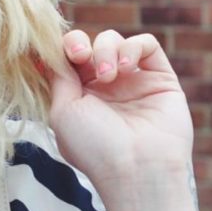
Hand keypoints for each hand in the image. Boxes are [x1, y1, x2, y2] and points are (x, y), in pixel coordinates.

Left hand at [42, 28, 195, 189]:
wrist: (136, 169)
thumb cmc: (94, 148)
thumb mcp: (62, 111)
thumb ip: (58, 77)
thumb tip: (51, 52)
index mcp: (79, 97)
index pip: (67, 59)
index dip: (62, 50)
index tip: (62, 56)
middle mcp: (105, 88)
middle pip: (89, 45)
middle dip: (81, 44)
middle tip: (82, 57)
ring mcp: (133, 82)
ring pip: (115, 41)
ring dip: (106, 48)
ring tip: (108, 74)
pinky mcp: (160, 78)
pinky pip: (147, 45)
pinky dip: (133, 47)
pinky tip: (125, 67)